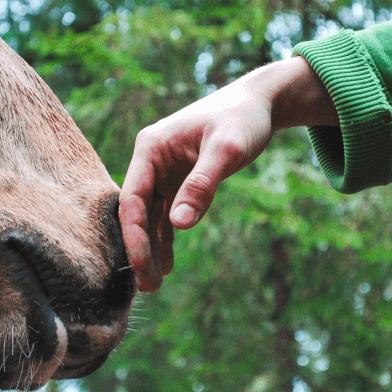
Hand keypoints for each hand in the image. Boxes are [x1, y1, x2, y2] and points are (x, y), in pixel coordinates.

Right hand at [119, 56, 337, 291]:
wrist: (259, 103)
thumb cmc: (242, 119)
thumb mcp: (227, 150)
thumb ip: (202, 185)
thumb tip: (179, 225)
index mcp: (151, 147)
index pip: (132, 197)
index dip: (134, 233)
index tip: (141, 265)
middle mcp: (151, 160)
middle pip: (137, 210)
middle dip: (140, 248)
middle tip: (148, 288)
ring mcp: (163, 171)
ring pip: (151, 216)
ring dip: (152, 248)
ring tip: (154, 285)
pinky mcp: (178, 180)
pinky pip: (167, 213)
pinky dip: (167, 237)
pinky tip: (168, 264)